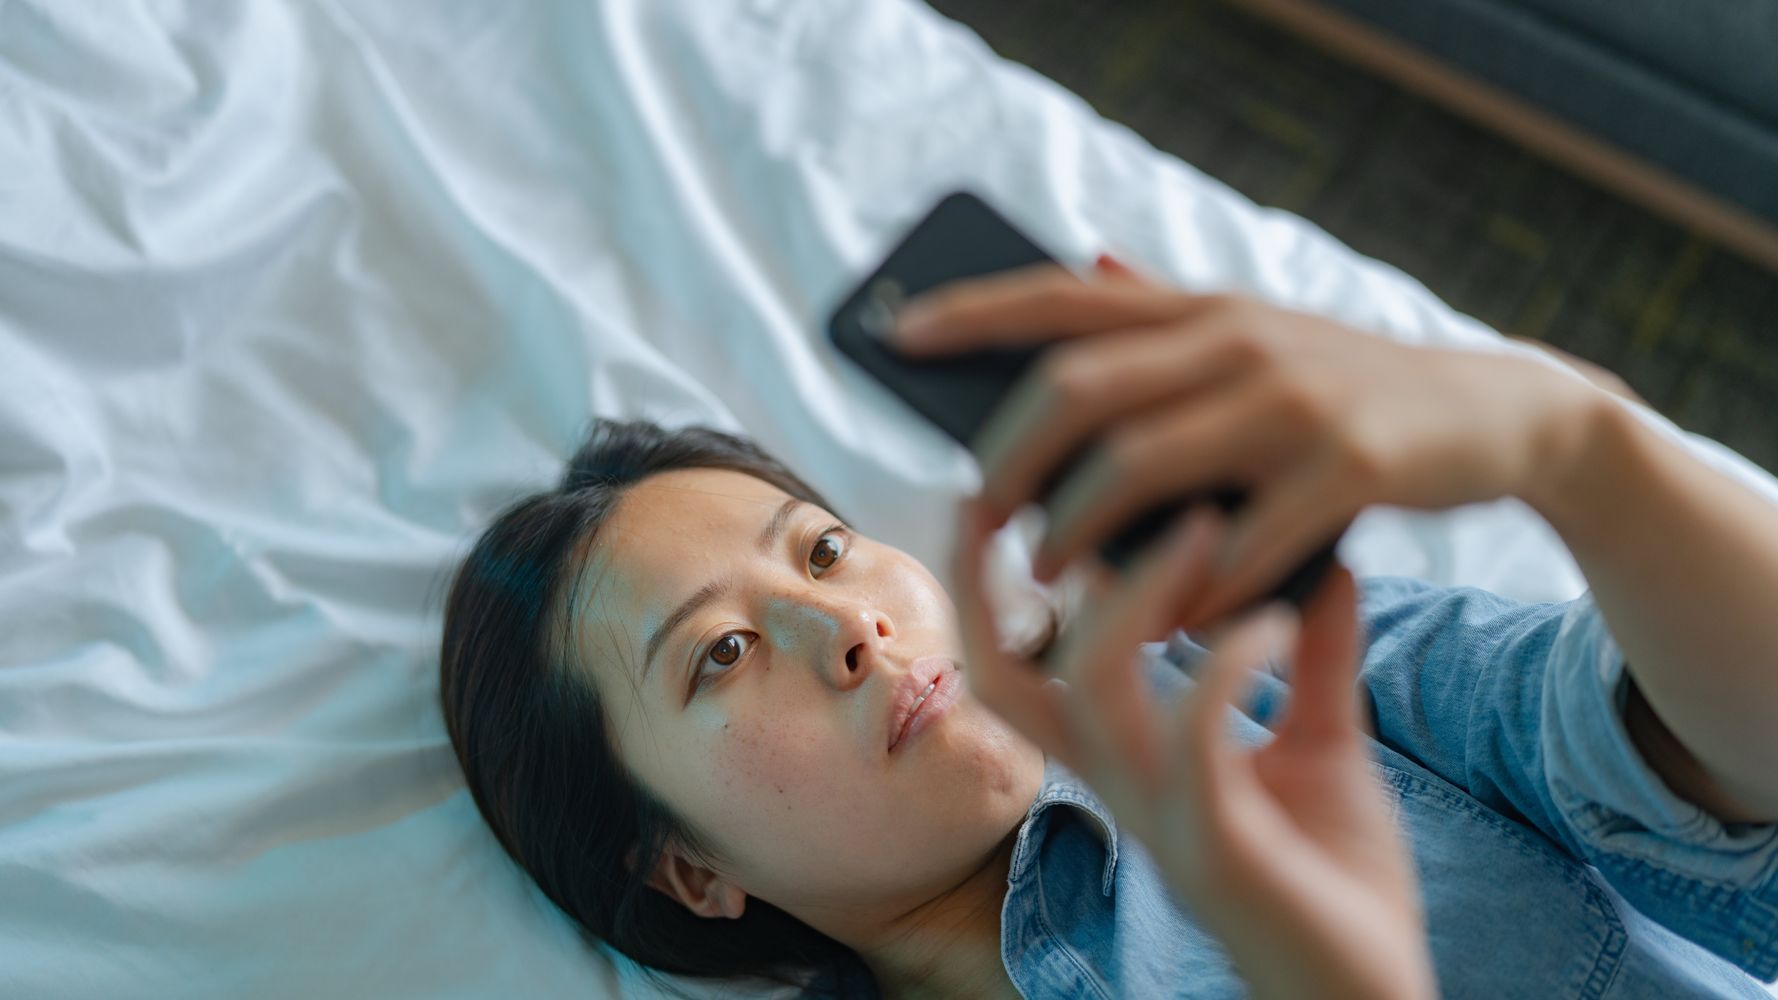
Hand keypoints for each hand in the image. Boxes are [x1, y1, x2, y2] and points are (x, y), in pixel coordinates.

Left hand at [900, 256, 1593, 630]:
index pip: (1062, 296)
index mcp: (1202, 308)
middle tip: (978, 514)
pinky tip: (1162, 621)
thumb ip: (1170, 312)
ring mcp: (1294, 400)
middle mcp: (1236, 338)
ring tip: (1048, 576)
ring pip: (1140, 463)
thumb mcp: (1258, 333)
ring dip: (1078, 530)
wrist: (1504, 414)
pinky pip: (1239, 539)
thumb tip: (1081, 267)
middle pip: (1078, 386)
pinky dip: (1188, 589)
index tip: (896, 334)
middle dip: (1009, 456)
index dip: (974, 313)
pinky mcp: (1351, 466)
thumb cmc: (1349, 388)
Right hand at [950, 496, 1436, 999]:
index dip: (985, 584)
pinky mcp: (1219, 846)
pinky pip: (1193, 739)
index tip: (1003, 492)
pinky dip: (1225, 664)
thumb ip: (1314, 658)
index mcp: (1129, 762)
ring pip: (1092, 689)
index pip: (1014, 668)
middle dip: (989, 579)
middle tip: (1033, 484)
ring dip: (1138, 595)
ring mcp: (1162, 817)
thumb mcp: (1326, 746)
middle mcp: (1122, 787)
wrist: (1378, 996)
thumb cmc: (1339, 882)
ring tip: (1204, 527)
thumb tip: (1326, 559)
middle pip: (1003, 678)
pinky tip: (1276, 623)